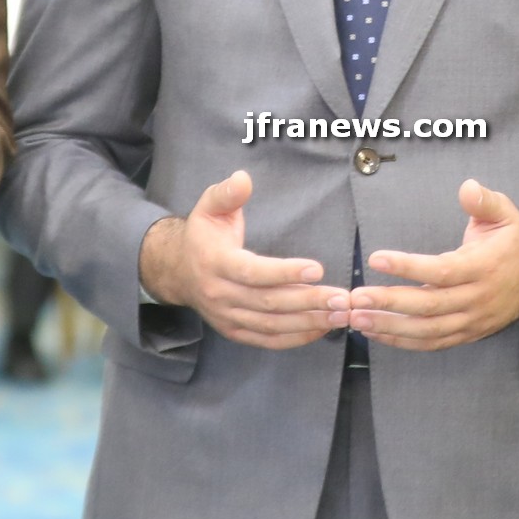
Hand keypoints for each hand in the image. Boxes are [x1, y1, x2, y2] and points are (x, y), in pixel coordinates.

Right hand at [139, 171, 344, 348]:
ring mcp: (227, 317)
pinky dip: (296, 338)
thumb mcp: (209, 206)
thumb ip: (227, 193)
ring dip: (308, 322)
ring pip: (271, 325)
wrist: (177, 270)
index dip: (284, 272)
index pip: (252, 272)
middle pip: (268, 303)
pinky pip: (267, 341)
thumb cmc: (202, 235)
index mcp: (215, 262)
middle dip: (308, 301)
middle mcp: (220, 294)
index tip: (317, 269)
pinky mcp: (235, 331)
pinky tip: (321, 329)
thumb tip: (243, 178)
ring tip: (340, 315)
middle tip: (341, 298)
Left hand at [349, 180, 518, 351]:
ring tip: (357, 319)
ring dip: (390, 327)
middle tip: (356, 298)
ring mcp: (472, 320)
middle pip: (429, 305)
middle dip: (389, 302)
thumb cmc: (515, 241)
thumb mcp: (506, 213)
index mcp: (483, 266)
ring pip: (428, 330)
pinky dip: (404, 342)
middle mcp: (476, 298)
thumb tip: (466, 187)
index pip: (441, 270)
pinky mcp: (468, 334)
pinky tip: (377, 333)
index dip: (408, 267)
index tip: (376, 258)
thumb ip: (485, 200)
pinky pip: (434, 343)